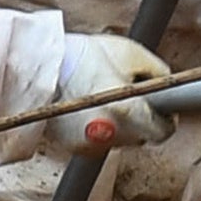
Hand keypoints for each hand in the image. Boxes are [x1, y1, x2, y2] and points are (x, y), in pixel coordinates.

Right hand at [61, 34, 175, 153]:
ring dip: (119, 125)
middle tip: (127, 96)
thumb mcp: (131, 53)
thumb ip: (158, 72)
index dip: (166, 118)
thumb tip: (166, 87)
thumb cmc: (82, 56)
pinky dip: (97, 129)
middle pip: (140, 136)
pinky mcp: (73, 147)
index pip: (163, 131)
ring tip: (104, 99)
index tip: (162, 109)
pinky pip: (97, 141)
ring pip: (119, 140)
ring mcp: (90, 144)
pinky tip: (87, 108)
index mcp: (129, 111)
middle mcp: (111, 134)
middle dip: (140, 119)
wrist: (34, 68)